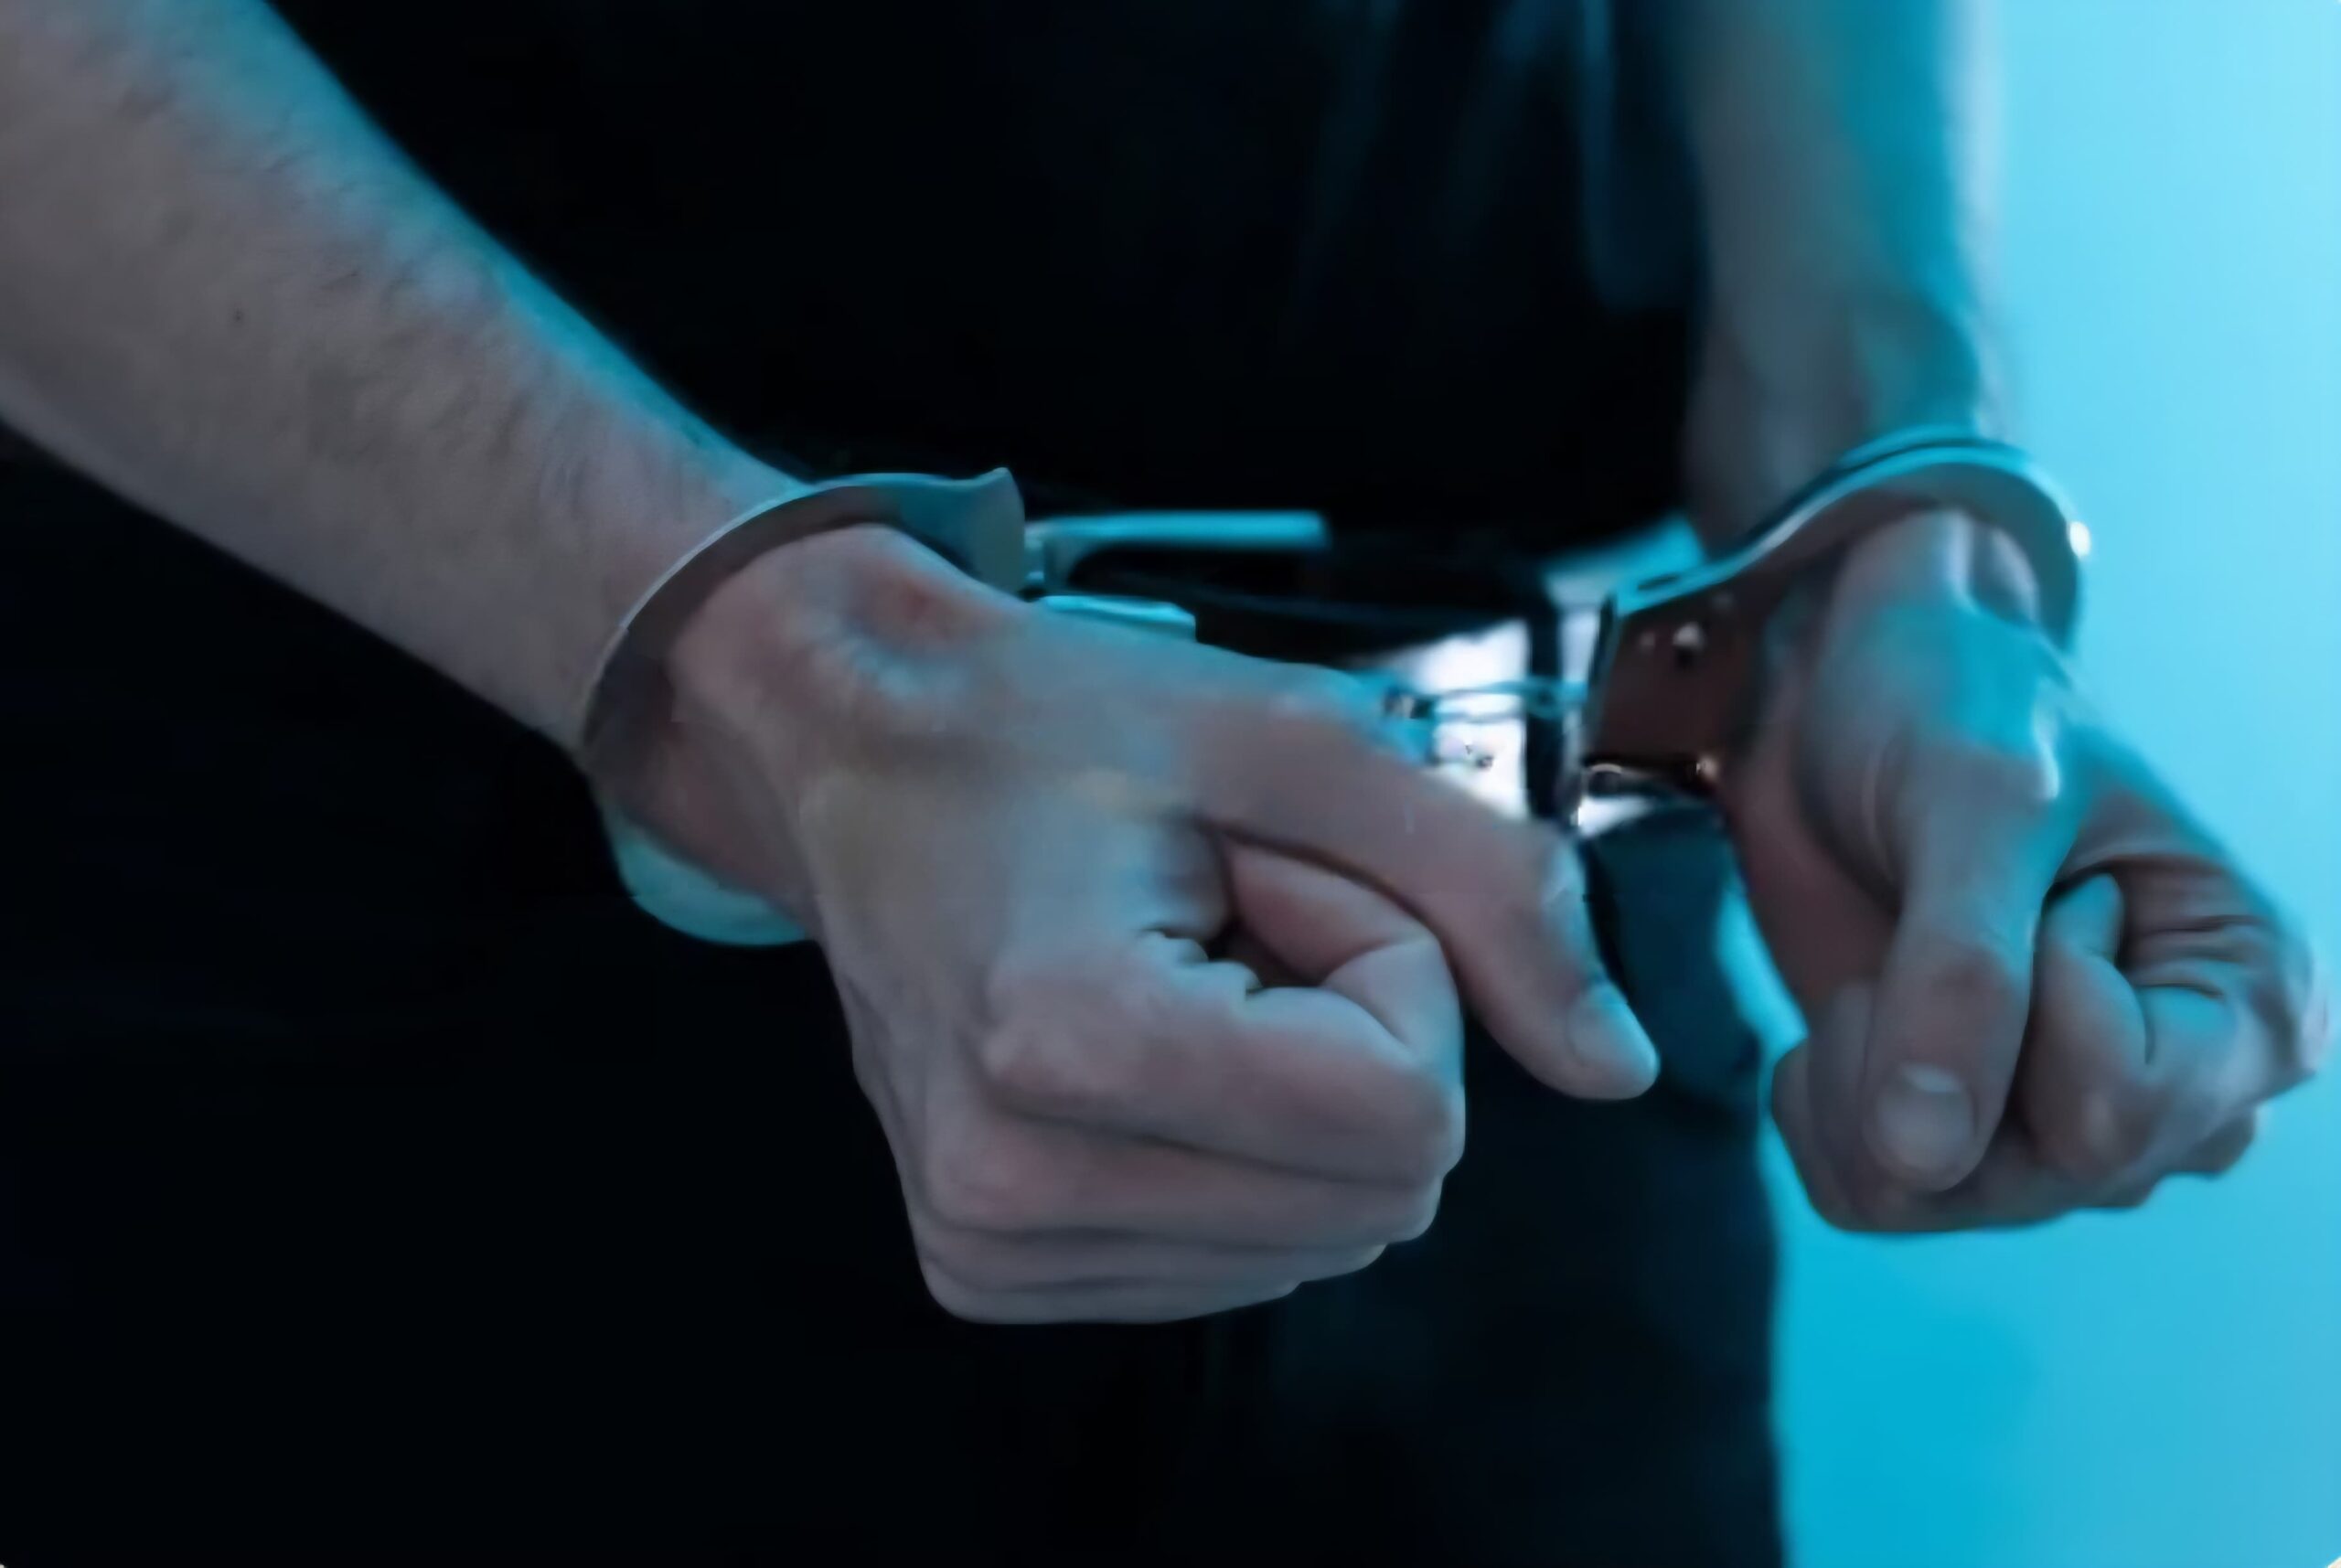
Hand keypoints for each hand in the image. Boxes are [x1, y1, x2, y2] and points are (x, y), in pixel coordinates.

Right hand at [609, 525, 1658, 1320]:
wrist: (859, 754)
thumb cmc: (1058, 725)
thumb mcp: (1304, 742)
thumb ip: (1494, 890)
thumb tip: (1619, 1068)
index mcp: (1069, 1034)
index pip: (1408, 1113)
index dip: (1393, 970)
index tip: (1274, 879)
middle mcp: (1009, 1178)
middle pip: (1381, 1192)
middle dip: (1352, 1038)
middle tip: (1225, 920)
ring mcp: (989, 1243)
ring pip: (1326, 1239)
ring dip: (1295, 1098)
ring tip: (1171, 971)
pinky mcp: (984, 1271)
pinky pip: (1241, 1263)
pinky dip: (1231, 1153)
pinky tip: (1137, 1046)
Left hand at [1725, 510, 2329, 1230]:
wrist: (1854, 696)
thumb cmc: (1956, 708)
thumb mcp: (1975, 805)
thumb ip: (1961, 973)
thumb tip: (1925, 1157)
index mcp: (2258, 1005)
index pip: (2117, 1116)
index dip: (2027, 999)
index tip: (2048, 881)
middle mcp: (2186, 1098)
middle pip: (2034, 1179)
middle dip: (1933, 1039)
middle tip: (1946, 908)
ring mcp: (2071, 1130)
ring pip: (1936, 1197)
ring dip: (1866, 1072)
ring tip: (1896, 956)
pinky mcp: (1962, 1137)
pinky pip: (1870, 1196)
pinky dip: (1822, 1109)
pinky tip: (1847, 1013)